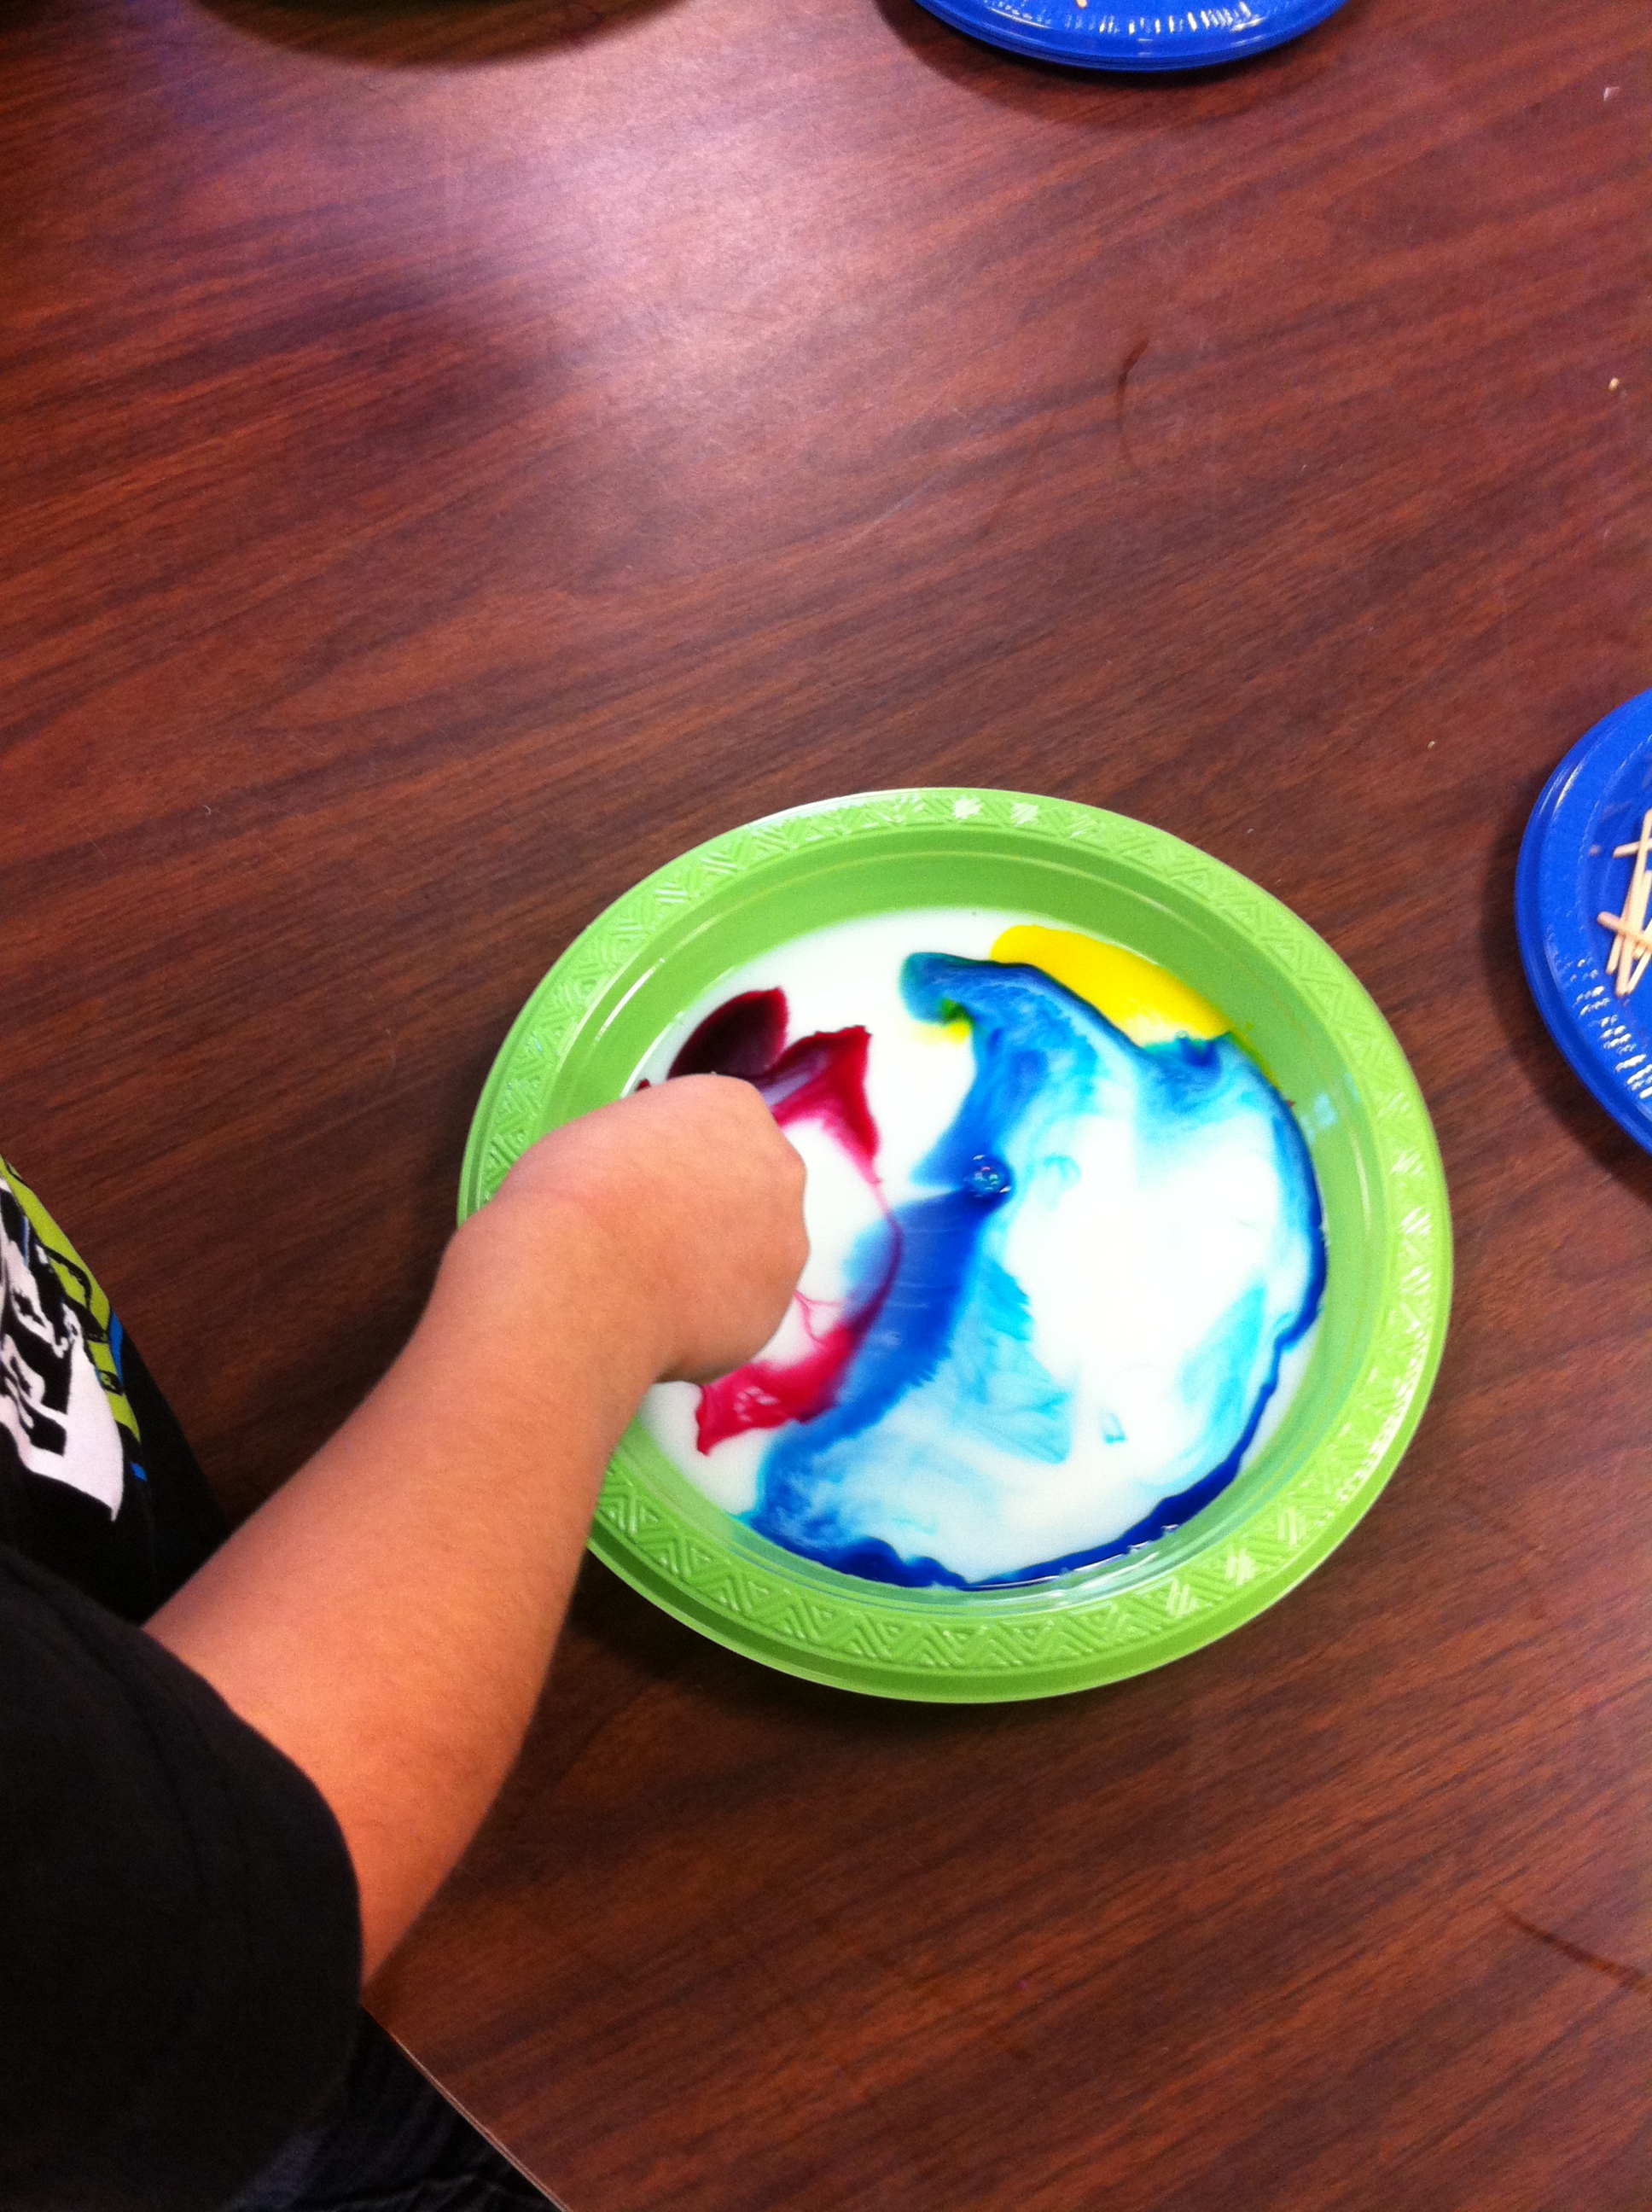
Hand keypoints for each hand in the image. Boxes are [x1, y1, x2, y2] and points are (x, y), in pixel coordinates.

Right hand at [474, 1075, 808, 1384]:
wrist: (578, 1275)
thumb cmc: (572, 1190)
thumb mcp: (606, 1133)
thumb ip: (653, 1149)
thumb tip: (650, 1183)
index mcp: (733, 1107)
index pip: (721, 1128)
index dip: (681, 1162)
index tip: (647, 1186)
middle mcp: (779, 1167)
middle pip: (753, 1187)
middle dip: (715, 1211)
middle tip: (657, 1238)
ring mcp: (786, 1240)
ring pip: (755, 1253)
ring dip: (719, 1266)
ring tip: (655, 1286)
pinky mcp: (775, 1306)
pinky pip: (742, 1309)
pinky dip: (712, 1317)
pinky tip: (663, 1319)